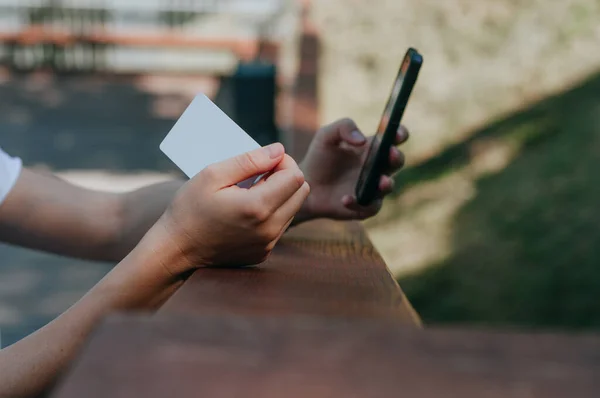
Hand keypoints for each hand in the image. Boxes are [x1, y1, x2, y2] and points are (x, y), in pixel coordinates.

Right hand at [157, 143, 309, 273]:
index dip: (282, 161)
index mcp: (257, 207)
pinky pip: (280, 226)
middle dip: (285, 176)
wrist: (175, 250)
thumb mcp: (213, 174)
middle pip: (302, 192)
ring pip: (293, 209)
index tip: (263, 160)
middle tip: (259, 174)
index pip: (295, 176)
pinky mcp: (263, 253)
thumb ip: (249, 160)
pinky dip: (271, 212)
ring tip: (251, 191)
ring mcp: (267, 244)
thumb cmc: (189, 208)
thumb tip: (279, 150)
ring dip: (279, 195)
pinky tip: (247, 210)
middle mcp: (269, 229)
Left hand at [298, 118, 407, 220]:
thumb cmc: (319, 158)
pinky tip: (345, 199)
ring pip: (388, 186)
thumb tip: (362, 140)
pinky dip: (359, 203)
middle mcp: (377, 168)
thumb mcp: (326, 136)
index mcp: (372, 148)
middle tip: (391, 153)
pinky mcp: (364, 207)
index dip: (400, 134)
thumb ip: (344, 127)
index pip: (394, 138)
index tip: (397, 133)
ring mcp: (373, 188)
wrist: (306, 186)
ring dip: (387, 184)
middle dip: (396, 157)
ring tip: (381, 182)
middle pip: (397, 162)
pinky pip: (369, 207)